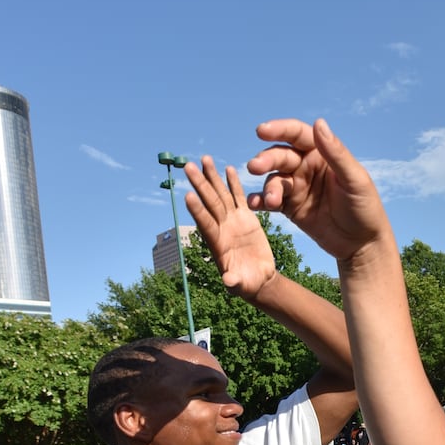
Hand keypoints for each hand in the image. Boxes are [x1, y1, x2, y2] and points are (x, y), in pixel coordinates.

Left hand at [183, 154, 276, 302]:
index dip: (197, 210)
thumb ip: (233, 282)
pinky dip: (233, 183)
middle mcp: (222, 228)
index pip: (206, 223)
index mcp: (218, 243)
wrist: (257, 277)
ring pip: (220, 195)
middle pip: (209, 203)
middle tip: (187, 166)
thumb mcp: (241, 285)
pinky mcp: (245, 217)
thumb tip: (228, 282)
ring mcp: (232, 221)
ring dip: (212, 177)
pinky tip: (227, 169)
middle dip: (199, 184)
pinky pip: (237, 197)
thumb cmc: (247, 283)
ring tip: (204, 159)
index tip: (188, 195)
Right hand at [243, 119, 390, 260]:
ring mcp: (296, 187)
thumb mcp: (354, 180)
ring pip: (274, 179)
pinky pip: (270, 200)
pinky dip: (260, 200)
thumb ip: (336, 153)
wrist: (362, 244)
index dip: (279, 129)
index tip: (262, 131)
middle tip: (255, 166)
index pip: (297, 135)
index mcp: (322, 153)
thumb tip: (318, 122)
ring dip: (268, 187)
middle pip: (280, 156)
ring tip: (271, 200)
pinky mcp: (290, 207)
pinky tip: (254, 204)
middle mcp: (306, 166)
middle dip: (266, 160)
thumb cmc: (365, 207)